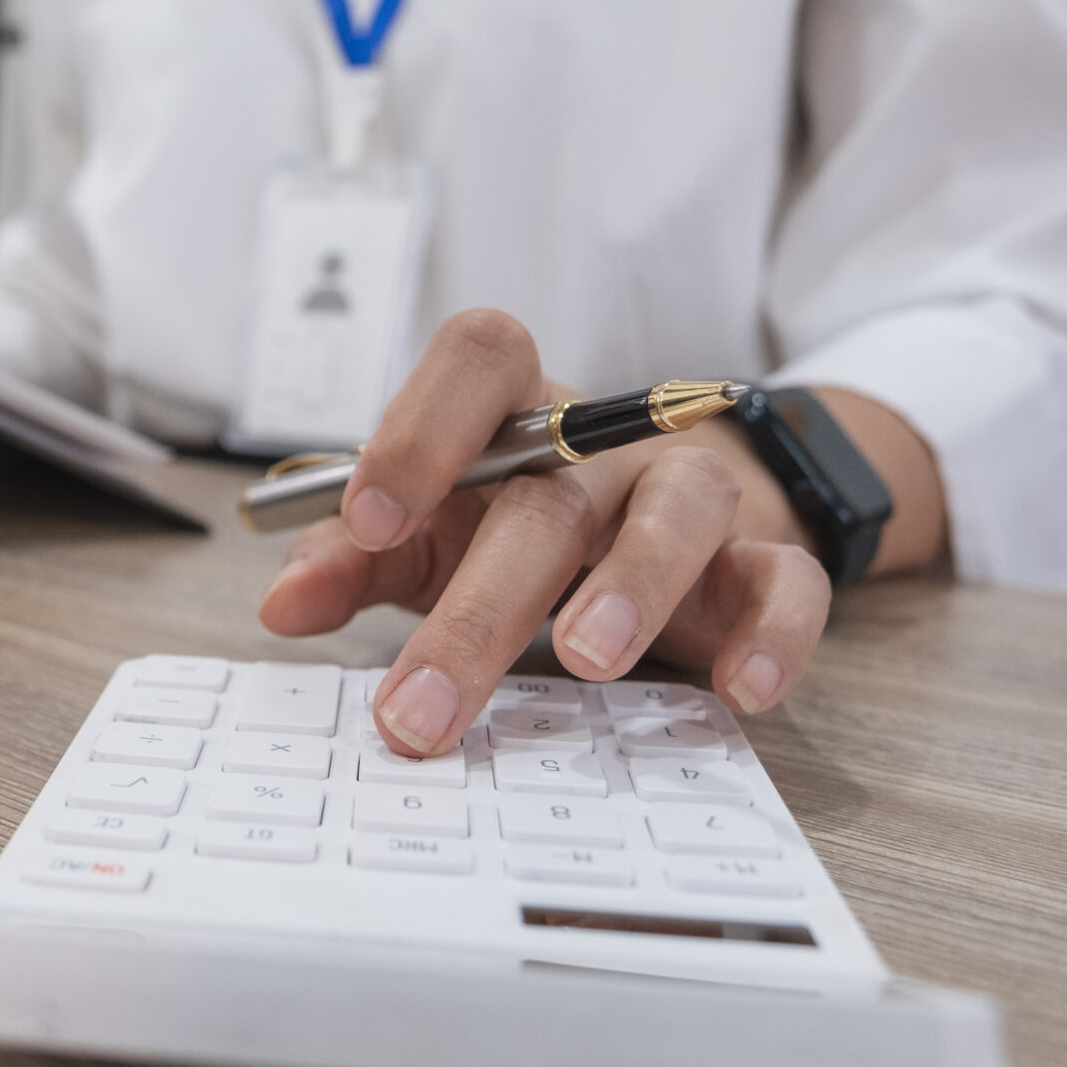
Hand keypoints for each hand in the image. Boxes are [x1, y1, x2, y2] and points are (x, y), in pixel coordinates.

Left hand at [258, 310, 841, 757]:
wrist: (657, 522)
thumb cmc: (514, 523)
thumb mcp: (424, 536)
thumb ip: (351, 561)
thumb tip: (280, 603)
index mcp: (511, 410)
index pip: (475, 362)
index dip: (419, 429)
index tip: (368, 518)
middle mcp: (603, 441)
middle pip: (550, 492)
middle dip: (479, 607)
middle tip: (419, 705)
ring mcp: (688, 492)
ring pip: (678, 512)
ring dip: (632, 584)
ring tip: (590, 661)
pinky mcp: (761, 559)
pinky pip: (786, 581)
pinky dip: (775, 633)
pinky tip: (743, 690)